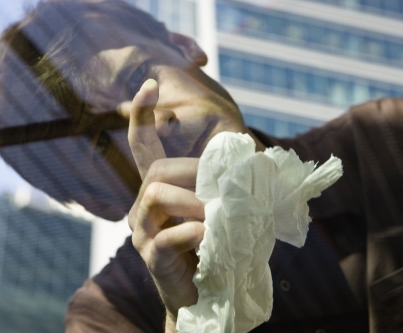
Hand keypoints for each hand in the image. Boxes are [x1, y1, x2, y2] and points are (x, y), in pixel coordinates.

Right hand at [125, 79, 205, 329]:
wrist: (206, 295)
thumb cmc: (216, 247)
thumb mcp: (222, 211)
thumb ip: (230, 185)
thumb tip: (261, 158)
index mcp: (159, 190)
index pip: (141, 147)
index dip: (143, 116)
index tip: (149, 84)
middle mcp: (143, 206)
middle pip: (156, 170)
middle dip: (192, 172)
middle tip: (221, 191)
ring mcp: (142, 231)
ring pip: (156, 195)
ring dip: (193, 201)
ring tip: (217, 216)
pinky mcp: (150, 256)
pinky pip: (166, 236)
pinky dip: (192, 233)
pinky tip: (209, 238)